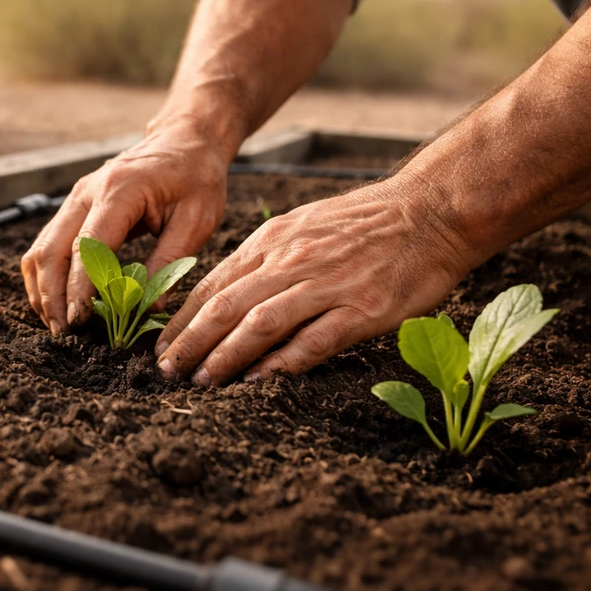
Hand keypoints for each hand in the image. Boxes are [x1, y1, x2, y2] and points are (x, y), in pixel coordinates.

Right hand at [21, 121, 230, 334]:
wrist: (184, 141)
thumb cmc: (196, 179)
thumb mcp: (196, 221)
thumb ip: (169, 263)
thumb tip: (147, 309)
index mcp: (119, 191)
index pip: (87, 248)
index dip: (80, 289)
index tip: (80, 323)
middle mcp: (85, 192)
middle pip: (51, 251)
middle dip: (53, 297)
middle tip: (65, 335)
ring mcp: (73, 199)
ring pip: (40, 249)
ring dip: (43, 290)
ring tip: (59, 325)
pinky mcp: (71, 208)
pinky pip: (45, 245)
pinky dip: (45, 277)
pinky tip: (58, 304)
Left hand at [154, 179, 474, 385]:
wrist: (430, 210)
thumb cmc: (364, 223)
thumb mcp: (301, 226)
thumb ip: (264, 259)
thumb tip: (224, 294)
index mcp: (273, 242)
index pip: (213, 284)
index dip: (182, 318)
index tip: (160, 345)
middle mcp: (291, 261)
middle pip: (225, 305)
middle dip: (190, 342)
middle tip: (166, 371)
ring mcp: (326, 285)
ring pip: (259, 323)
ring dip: (224, 355)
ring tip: (202, 380)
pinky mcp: (361, 309)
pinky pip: (313, 339)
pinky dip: (282, 362)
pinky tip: (258, 380)